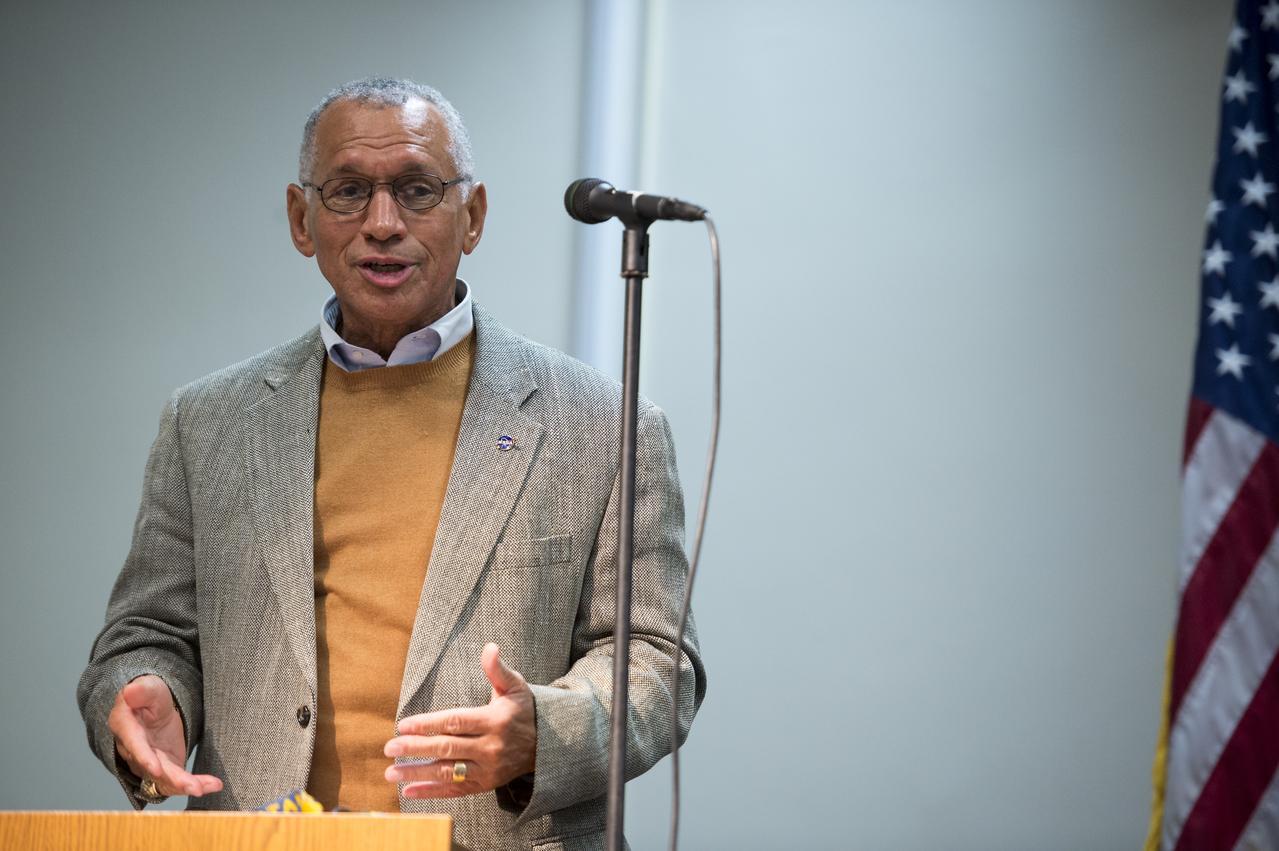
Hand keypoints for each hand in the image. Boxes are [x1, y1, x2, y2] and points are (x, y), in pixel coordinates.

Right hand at [108, 675, 222, 797]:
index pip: (135, 745)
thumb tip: (130, 691)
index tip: (156, 770)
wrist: (153, 707)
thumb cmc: (149, 695)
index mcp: (126, 728)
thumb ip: (143, 690)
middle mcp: (134, 752)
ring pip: (166, 780)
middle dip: (174, 780)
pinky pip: (177, 781)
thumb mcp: (150, 687)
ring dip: (188, 785)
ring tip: (211, 786)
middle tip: (194, 787)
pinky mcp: (165, 768)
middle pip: (154, 769)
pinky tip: (214, 784)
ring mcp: (149, 763)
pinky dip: (196, 784)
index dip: (145, 758)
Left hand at [385, 643, 536, 797]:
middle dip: (416, 748)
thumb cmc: (523, 710)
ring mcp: (486, 770)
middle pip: (447, 748)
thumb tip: (490, 647)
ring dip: (417, 773)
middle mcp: (490, 747)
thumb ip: (498, 669)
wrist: (546, 746)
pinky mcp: (484, 785)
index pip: (455, 722)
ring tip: (391, 772)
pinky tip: (408, 791)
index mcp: (494, 721)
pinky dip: (431, 792)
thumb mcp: (515, 686)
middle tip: (389, 747)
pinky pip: (454, 790)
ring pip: (447, 772)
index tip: (404, 724)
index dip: (428, 724)